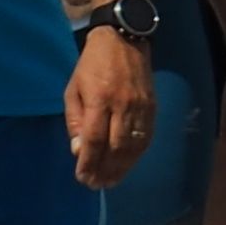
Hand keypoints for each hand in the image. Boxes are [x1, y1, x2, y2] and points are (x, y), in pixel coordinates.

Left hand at [66, 22, 155, 190]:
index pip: (94, 140)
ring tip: (112, 180)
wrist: (124, 39)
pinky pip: (147, 135)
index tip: (82, 178)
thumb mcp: (73, 90)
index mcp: (99, 100)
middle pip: (116, 147)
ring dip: (123, 167)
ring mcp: (141, 106)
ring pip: (134, 145)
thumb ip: (75, 121)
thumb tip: (79, 150)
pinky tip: (129, 163)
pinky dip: (138, 153)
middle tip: (97, 185)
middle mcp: (122, 105)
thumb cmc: (91, 65)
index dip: (88, 163)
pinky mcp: (152, 105)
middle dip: (106, 170)